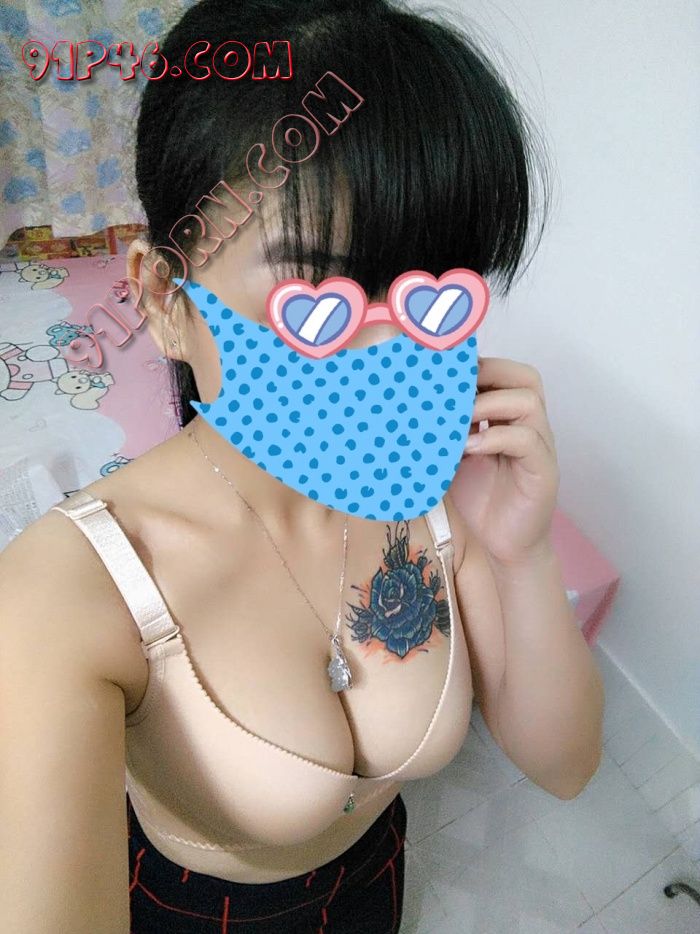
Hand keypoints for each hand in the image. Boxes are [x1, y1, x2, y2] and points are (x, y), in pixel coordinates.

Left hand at [455, 356, 559, 564]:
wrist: (502, 547)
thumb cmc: (478, 499)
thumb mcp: (452, 456)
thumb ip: (441, 430)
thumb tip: (404, 407)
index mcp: (509, 418)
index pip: (505, 372)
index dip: (477, 365)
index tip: (442, 372)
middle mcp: (529, 426)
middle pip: (525, 377)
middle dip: (488, 374)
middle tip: (451, 389)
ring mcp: (540, 447)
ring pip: (528, 401)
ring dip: (489, 403)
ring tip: (457, 418)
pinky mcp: (543, 471)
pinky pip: (526, 440)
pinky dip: (495, 437)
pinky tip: (468, 447)